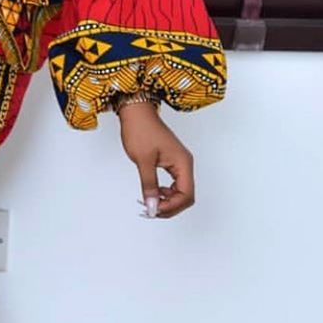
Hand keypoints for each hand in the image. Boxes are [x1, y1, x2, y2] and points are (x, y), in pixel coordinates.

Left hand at [115, 100, 194, 219]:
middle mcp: (185, 164)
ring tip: (149, 202)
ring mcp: (179, 163)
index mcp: (183, 163)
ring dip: (167, 201)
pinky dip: (164, 193)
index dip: (171, 207)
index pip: (186, 195)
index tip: (152, 209)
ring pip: (180, 192)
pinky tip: (153, 193)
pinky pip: (174, 184)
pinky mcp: (172, 162)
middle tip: (150, 209)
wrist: (136, 112)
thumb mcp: (143, 161)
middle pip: (186, 196)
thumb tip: (152, 207)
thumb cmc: (140, 130)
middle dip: (170, 207)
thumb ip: (149, 185)